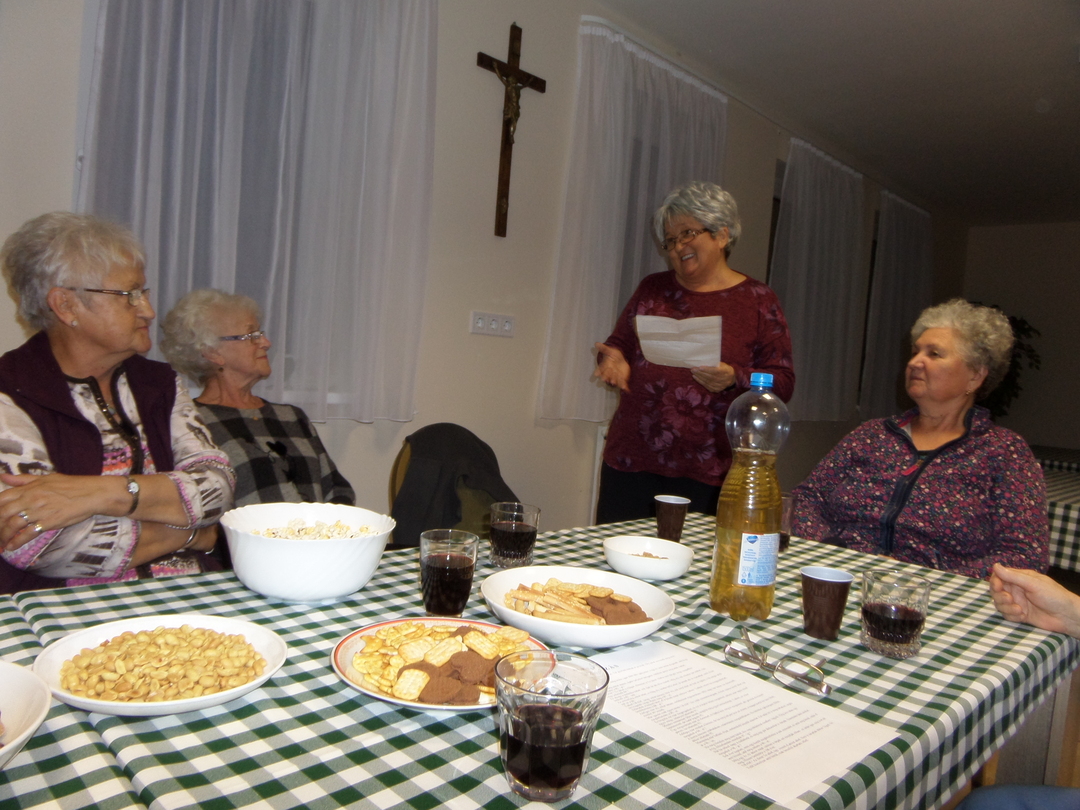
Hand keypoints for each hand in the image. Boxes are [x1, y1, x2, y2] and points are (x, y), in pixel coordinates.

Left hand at [0, 472, 124, 550]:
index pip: (2, 498)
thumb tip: (3, 476)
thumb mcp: (46, 478)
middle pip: (2, 513)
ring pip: (12, 525)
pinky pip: (27, 534)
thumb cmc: (72, 485)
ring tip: (1, 543)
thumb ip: (23, 480)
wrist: (93, 493)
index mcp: (29, 488)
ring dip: (3, 536)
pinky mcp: (48, 523)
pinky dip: (17, 542)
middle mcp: (31, 499)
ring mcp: (39, 511)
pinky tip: (11, 547)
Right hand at [593, 343, 630, 391]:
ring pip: (614, 379)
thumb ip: (604, 348)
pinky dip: (624, 386)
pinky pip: (622, 383)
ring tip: (613, 382)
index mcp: (605, 366)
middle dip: (606, 377)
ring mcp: (615, 376)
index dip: (598, 371)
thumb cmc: (614, 355)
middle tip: (605, 379)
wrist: (621, 359)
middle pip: (607, 375)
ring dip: (614, 381)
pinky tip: (625, 388)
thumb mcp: (610, 350)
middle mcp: (609, 372)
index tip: (596, 374)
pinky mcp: (621, 379)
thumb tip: (596, 343)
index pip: (601, 369)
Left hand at [690, 362, 735, 392]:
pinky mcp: (716, 390)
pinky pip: (707, 386)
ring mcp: (720, 386)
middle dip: (701, 373)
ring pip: (708, 382)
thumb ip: (715, 364)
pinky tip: (695, 377)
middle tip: (693, 369)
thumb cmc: (724, 369)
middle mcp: (724, 380)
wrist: (731, 379)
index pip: (716, 371)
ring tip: (693, 372)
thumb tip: (703, 362)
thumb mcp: (722, 365)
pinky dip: (700, 381)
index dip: (708, 370)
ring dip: (699, 377)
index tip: (700, 367)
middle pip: (710, 377)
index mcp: (726, 372)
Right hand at [988, 563, 1079, 637]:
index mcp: (1020, 579)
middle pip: (996, 591)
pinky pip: (1007, 615)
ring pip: (999, 604)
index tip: (998, 587)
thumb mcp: (1033, 584)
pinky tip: (1023, 616)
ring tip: (1019, 609)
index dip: (995, 581)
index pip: (999, 577)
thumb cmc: (1054, 596)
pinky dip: (1012, 616)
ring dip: (1006, 607)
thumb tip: (995, 565)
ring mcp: (1018, 602)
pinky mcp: (1020, 615)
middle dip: (999, 596)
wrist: (1067, 617)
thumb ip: (1013, 576)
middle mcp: (1017, 590)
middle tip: (1009, 599)